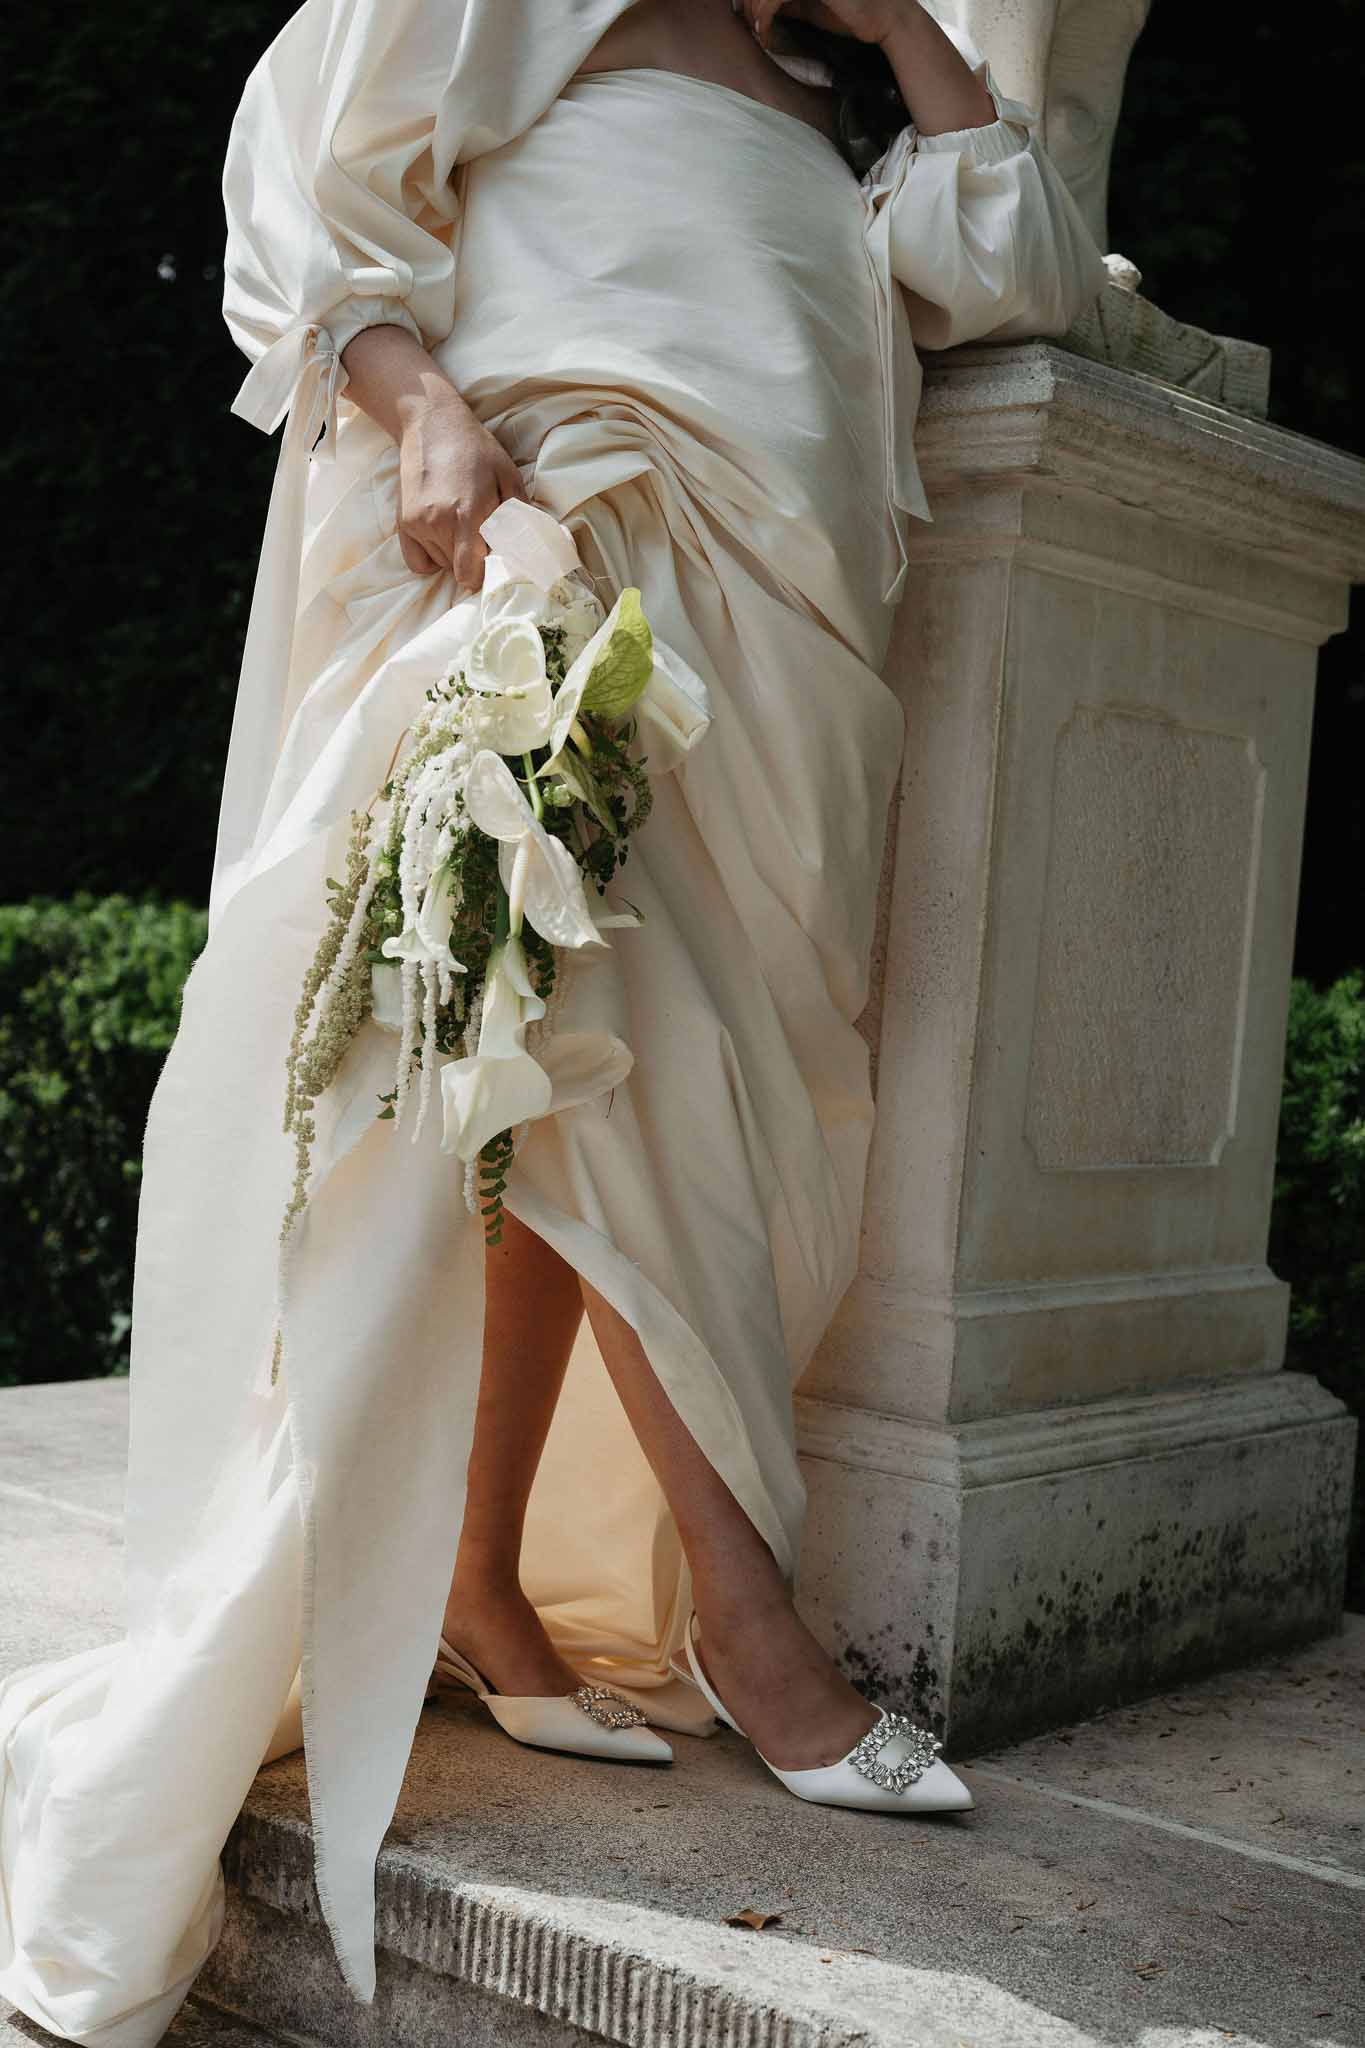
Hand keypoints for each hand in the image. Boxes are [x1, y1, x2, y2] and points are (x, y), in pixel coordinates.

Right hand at [395, 393, 527, 590]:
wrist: (432, 423)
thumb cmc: (475, 449)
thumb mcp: (508, 475)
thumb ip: (519, 514)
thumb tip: (531, 547)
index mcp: (469, 513)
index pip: (470, 573)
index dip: (484, 576)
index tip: (493, 565)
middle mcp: (439, 522)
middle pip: (458, 571)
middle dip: (473, 562)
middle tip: (481, 538)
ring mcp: (418, 524)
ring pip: (441, 565)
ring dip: (454, 556)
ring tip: (460, 526)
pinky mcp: (403, 523)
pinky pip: (418, 563)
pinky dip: (431, 558)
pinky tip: (441, 539)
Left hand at [740, 0, 912, 45]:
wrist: (884, 19)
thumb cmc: (852, 12)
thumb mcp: (811, 5)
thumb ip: (789, 1)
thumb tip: (762, 8)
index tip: (750, 16)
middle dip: (748, 2)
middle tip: (751, 26)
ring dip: (754, 11)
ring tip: (759, 32)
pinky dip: (764, 17)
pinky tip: (765, 33)